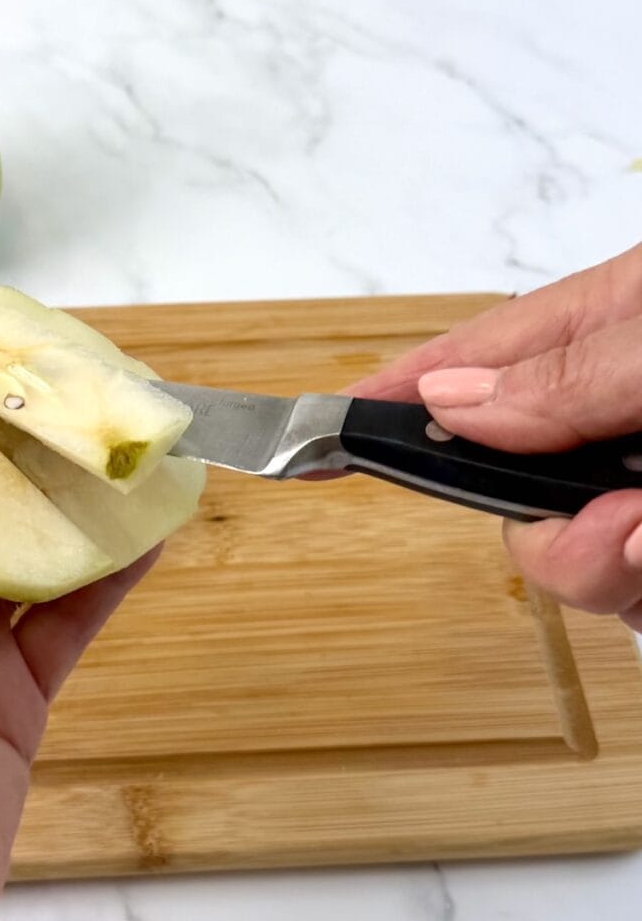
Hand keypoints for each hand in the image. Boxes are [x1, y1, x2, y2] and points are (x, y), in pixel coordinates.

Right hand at [349, 242, 641, 630]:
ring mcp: (635, 482)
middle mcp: (613, 412)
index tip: (310, 437)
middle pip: (511, 482)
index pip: (474, 359)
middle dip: (542, 527)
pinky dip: (632, 585)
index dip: (389, 397)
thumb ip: (573, 373)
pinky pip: (618, 591)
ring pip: (564, 554)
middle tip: (618, 528)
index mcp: (611, 329)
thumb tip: (448, 401)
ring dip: (595, 564)